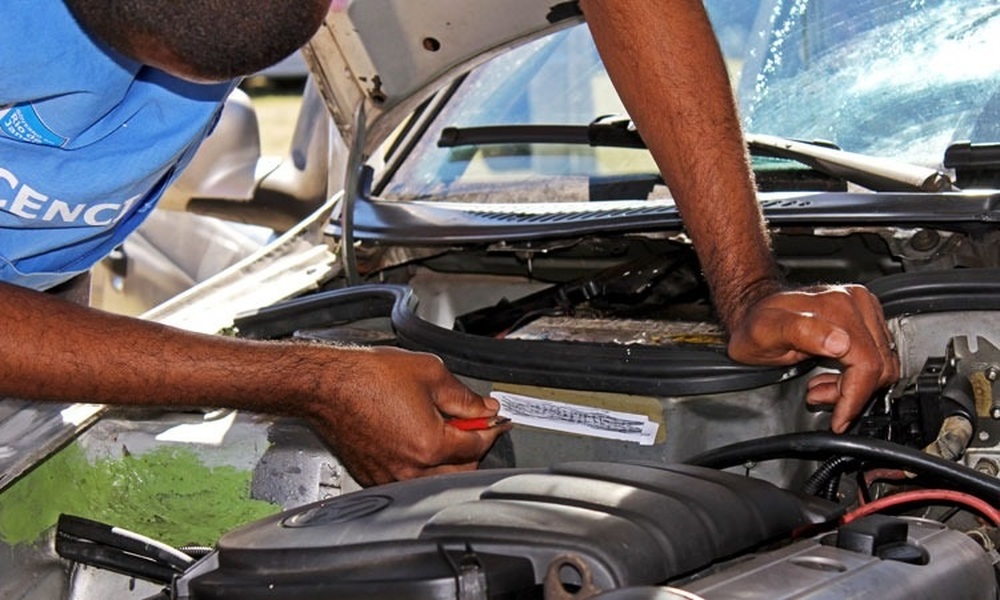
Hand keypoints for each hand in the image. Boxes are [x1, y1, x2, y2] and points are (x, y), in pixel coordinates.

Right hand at [307, 346, 508, 486]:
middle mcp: (411, 469)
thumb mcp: (430, 374)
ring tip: (441, 429)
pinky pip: (411, 479)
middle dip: (473, 447)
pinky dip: (422, 465)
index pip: (478, 444)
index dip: (492, 428)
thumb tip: (484, 408)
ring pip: (438, 479)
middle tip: (470, 423)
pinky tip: (417, 439)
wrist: (327, 385)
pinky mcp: (374, 477)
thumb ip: (465, 396)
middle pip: (463, 470)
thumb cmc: (367, 377)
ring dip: (449, 460)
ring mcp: (391, 476)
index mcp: (430, 445)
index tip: (497, 420)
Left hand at [726, 285, 899, 432]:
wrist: (753, 311)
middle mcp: (855, 303)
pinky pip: (879, 355)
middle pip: (879, 365)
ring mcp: (863, 308)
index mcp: (837, 307)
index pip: (867, 363)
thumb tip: (841, 344)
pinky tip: (832, 378)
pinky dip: (859, 375)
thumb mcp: (765, 332)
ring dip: (855, 386)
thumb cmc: (755, 325)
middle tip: (818, 398)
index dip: (854, 398)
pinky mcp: (866, 317)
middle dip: (851, 393)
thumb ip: (800, 332)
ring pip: (883, 363)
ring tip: (821, 389)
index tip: (839, 419)